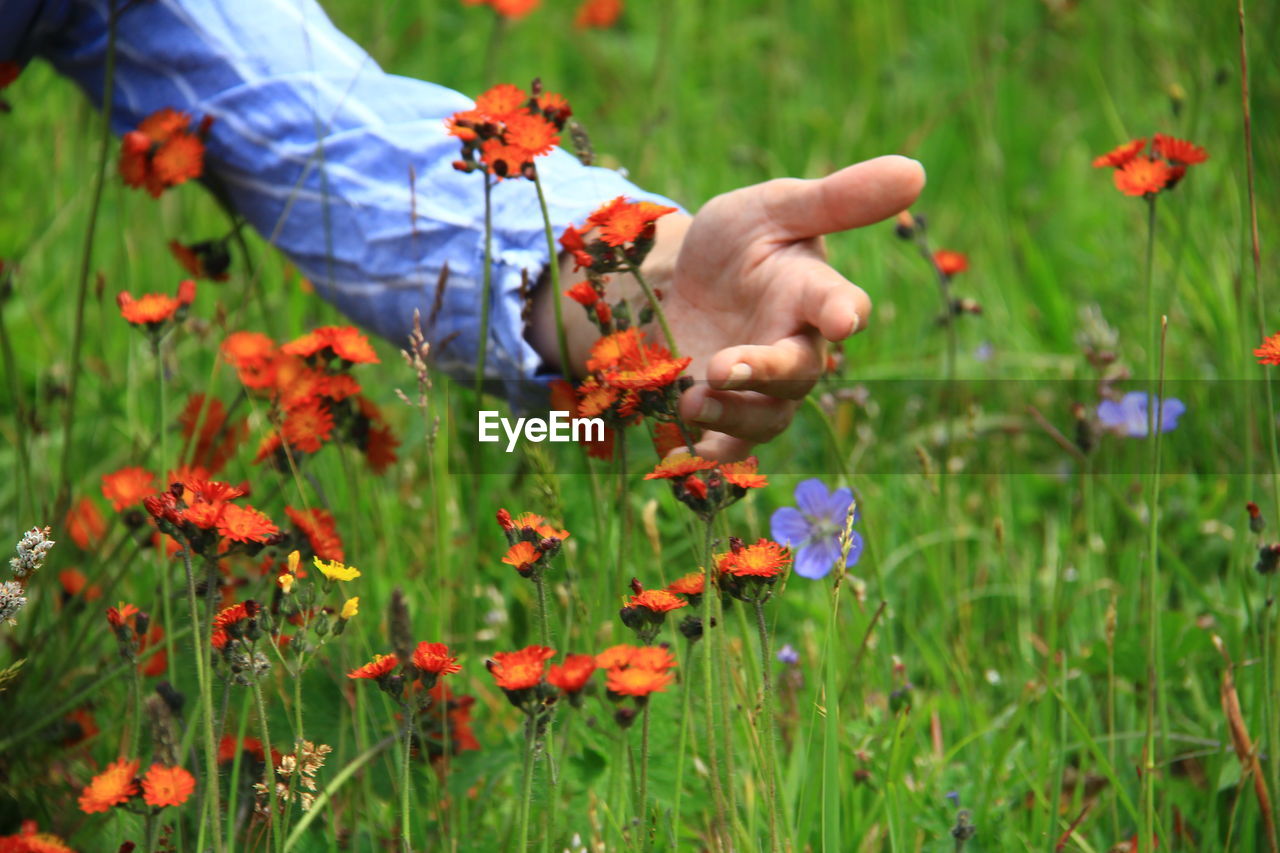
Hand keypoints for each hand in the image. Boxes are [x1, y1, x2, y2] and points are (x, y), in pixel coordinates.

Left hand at [664, 155, 925, 459]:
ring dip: (731, 415)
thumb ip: (835, 199)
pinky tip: (684, 450)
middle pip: (801, 371)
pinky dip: (710, 451)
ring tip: (689, 402)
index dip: (842, 313)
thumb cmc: (737, 243)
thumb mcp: (772, 208)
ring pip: (767, 417)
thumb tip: (915, 171)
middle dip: (766, 371)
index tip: (841, 319)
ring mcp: (762, 389)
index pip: (841, 306)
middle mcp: (796, 346)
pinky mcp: (725, 415)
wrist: (674, 282)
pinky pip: (729, 446)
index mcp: (812, 293)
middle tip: (723, 368)